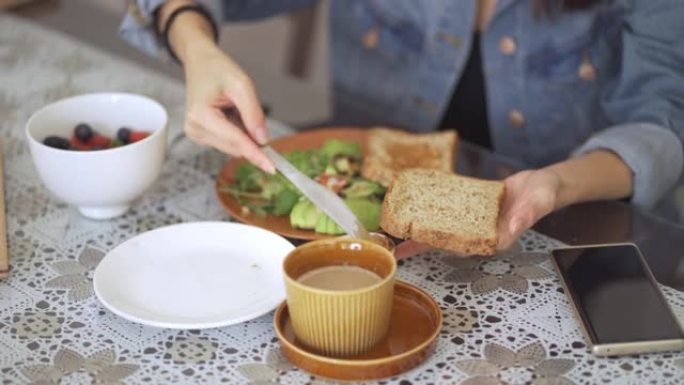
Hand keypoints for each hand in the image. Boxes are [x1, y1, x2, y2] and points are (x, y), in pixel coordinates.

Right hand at [182, 41, 274, 172]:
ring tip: (234, 107)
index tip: (272, 168)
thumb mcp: (242, 85)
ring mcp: (196, 134)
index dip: (256, 154)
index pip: (235, 141)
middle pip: (235, 146)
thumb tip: (263, 140)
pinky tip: (230, 114)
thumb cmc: (218, 69)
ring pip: (234, 146)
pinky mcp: (201, 136)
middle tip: (250, 109)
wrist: (200, 62)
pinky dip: (237, 131)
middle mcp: (195, 128)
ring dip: (243, 132)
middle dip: (251, 136)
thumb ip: (253, 114)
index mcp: (201, 115)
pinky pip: (229, 142)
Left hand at [394, 168, 560, 259]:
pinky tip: (415, 213)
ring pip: (445, 229)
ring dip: (423, 233)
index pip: (467, 246)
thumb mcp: (538, 204)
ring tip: (397, 237)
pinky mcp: (471, 210)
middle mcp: (482, 234)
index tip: (423, 247)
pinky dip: (433, 214)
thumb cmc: (543, 195)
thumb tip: (509, 231)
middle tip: (398, 248)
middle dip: (424, 245)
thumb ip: (525, 217)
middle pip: (449, 241)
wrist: (541, 183)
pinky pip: (450, 213)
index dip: (444, 247)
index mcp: (497, 238)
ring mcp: (475, 223)